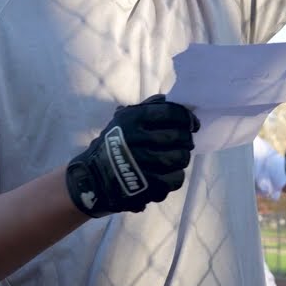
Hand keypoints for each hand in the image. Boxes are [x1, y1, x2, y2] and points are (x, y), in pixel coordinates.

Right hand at [65, 95, 197, 217]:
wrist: (92, 179)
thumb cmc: (113, 146)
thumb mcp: (122, 120)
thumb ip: (146, 108)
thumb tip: (168, 99)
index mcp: (132, 119)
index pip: (171, 112)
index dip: (187, 118)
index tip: (192, 124)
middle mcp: (136, 139)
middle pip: (178, 136)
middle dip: (186, 139)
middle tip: (185, 142)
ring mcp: (142, 163)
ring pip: (180, 158)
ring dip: (182, 158)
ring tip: (176, 158)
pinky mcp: (147, 186)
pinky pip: (175, 178)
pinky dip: (176, 176)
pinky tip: (168, 174)